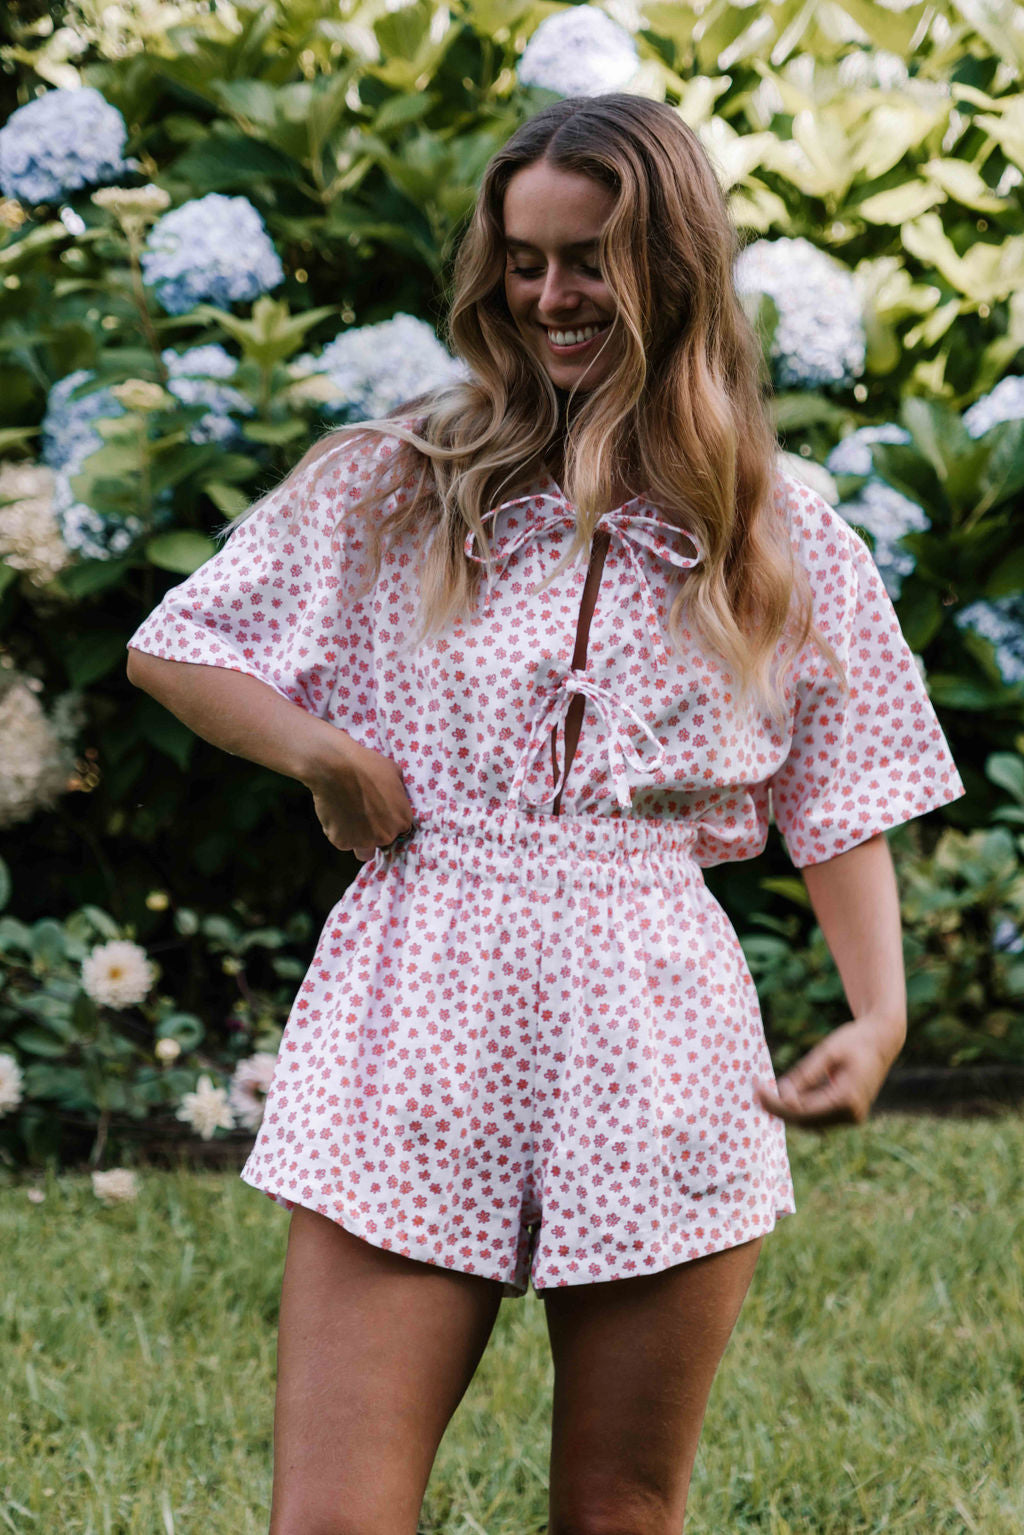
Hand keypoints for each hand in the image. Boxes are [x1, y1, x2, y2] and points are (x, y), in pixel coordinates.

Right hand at [303, 737, 414, 861]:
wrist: (336, 767)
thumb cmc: (366, 765)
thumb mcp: (393, 772)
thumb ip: (398, 791)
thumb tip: (395, 794)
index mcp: (402, 821)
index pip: (399, 830)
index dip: (389, 821)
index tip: (379, 812)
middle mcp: (386, 836)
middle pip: (382, 842)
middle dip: (374, 832)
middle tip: (362, 813)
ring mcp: (363, 841)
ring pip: (362, 849)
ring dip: (358, 838)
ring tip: (349, 817)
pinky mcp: (341, 842)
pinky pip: (342, 841)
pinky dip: (338, 831)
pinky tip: (336, 812)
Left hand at [755, 1013, 905, 1129]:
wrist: (883, 1039)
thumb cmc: (855, 1040)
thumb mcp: (826, 1052)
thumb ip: (805, 1075)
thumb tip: (781, 1095)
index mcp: (847, 1098)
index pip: (802, 1110)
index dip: (775, 1103)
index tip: (755, 1088)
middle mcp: (852, 1114)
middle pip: (805, 1121)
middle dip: (778, 1108)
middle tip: (754, 1092)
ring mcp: (852, 1117)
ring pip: (811, 1122)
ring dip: (787, 1110)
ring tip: (764, 1093)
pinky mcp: (849, 1114)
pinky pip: (819, 1117)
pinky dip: (801, 1108)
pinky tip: (784, 1095)